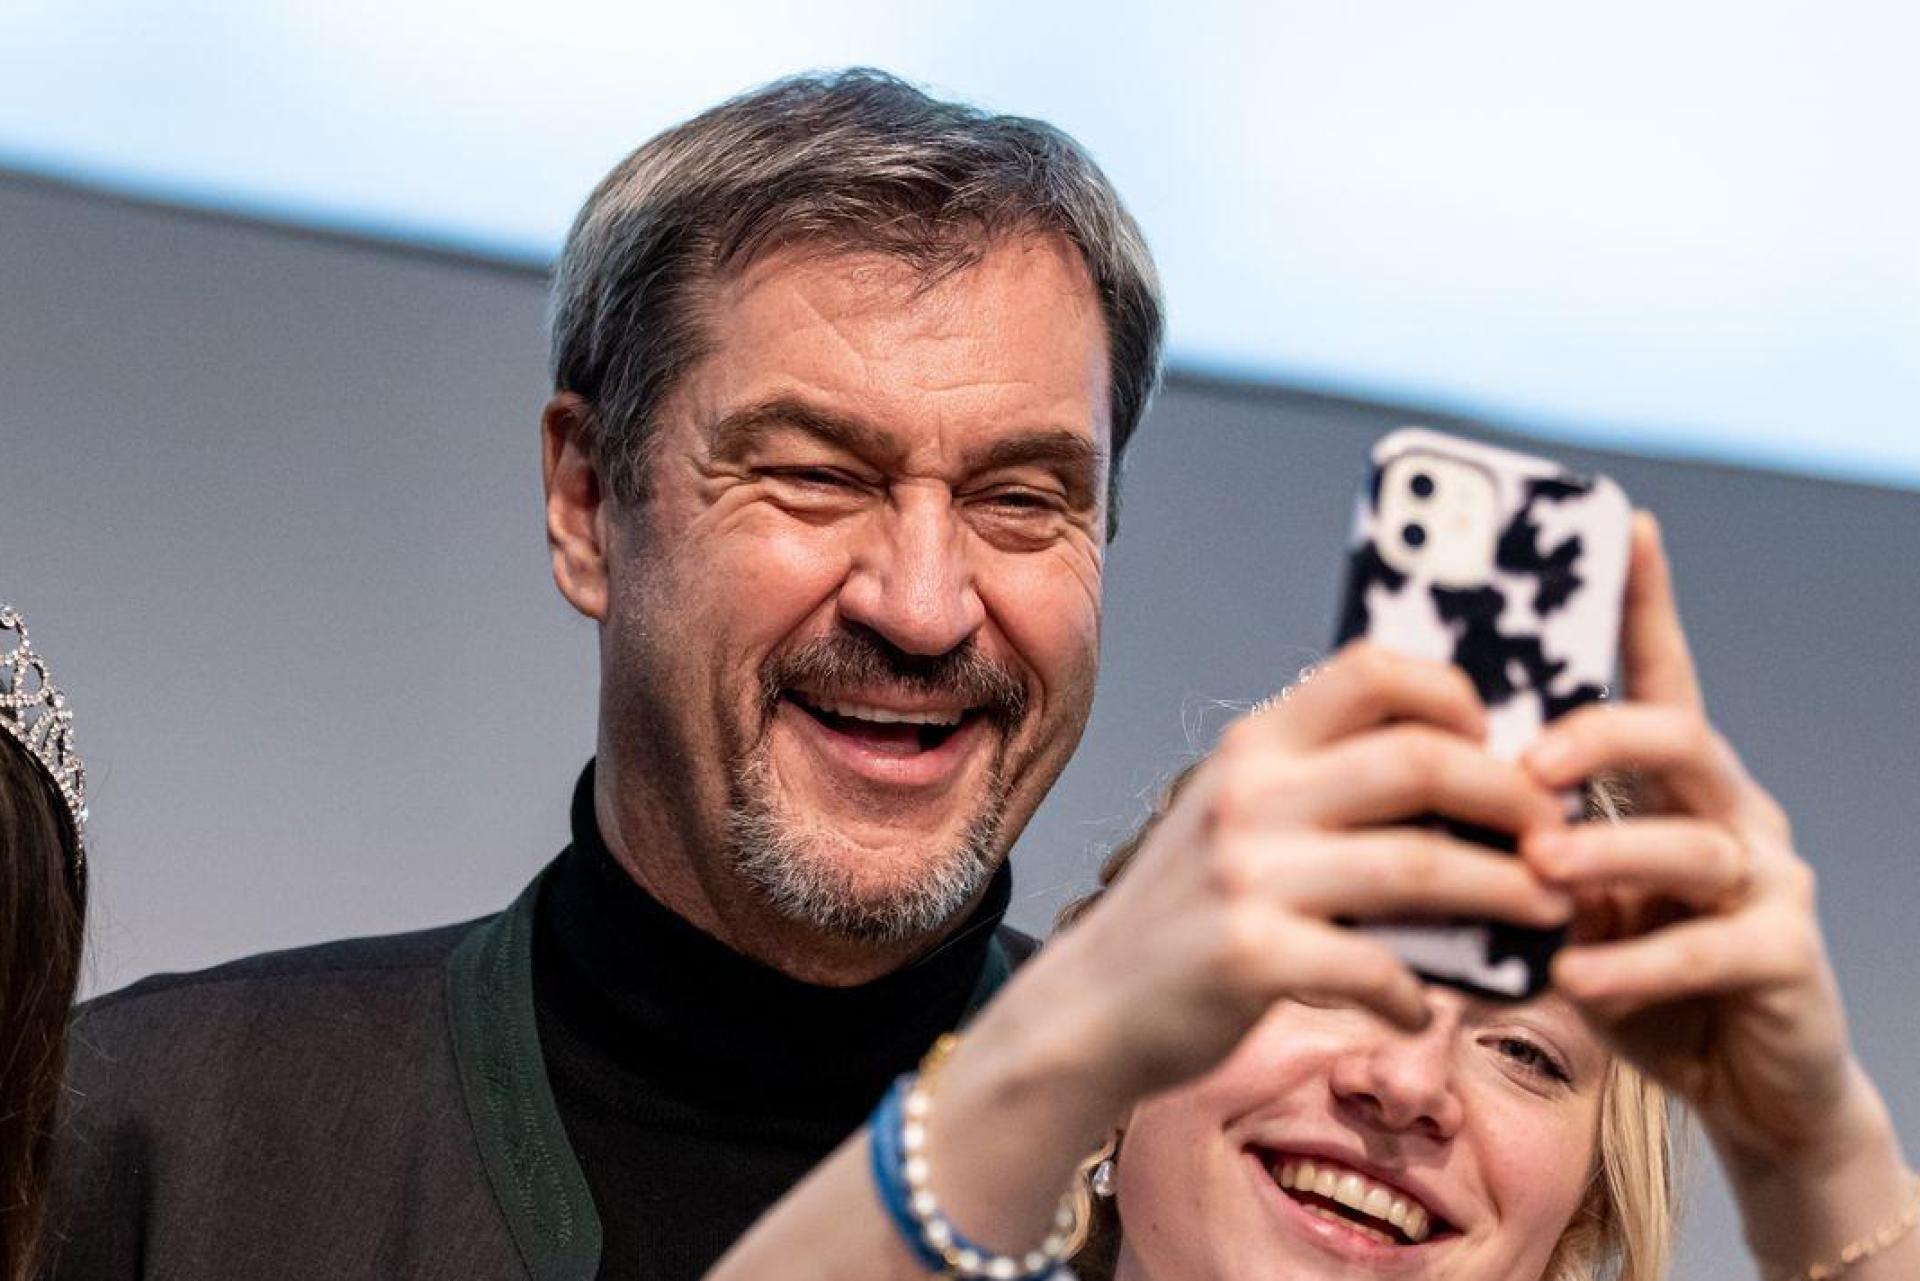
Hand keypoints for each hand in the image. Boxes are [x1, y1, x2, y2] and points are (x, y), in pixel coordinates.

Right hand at [1009, 640, 1573, 1112]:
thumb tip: (1462, 775)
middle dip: (1514, 796)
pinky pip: (1379, 966)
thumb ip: (1320, 788)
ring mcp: (1247, 874)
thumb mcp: (1237, 821)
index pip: (1373, 670)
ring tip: (1548, 910)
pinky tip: (1421, 1004)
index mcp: (1254, 747)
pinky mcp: (1251, 956)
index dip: (1456, 695)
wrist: (1090, 1007)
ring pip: (1421, 865)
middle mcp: (1248, 794)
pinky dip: (1419, 991)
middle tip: (1557, 834)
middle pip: (1421, 760)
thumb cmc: (1188, 915)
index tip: (1500, 742)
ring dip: (1506, 890)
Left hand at [1520, 514, 1870, 1171]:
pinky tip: (1576, 975)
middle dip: (1600, 738)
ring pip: (1692, 841)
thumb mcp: (1569, 893)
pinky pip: (1709, 947)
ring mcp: (1767, 880)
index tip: (1628, 527)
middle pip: (1679, 736)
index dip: (1646, 604)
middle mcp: (1729, 811)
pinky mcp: (1785, 958)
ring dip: (1607, 852)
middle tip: (1526, 764)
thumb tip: (1415, 786)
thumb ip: (1521, 839)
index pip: (1661, 675)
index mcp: (1673, 782)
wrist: (1743, 1083)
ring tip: (1539, 870)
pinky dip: (1633, 960)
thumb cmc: (1632, 967)